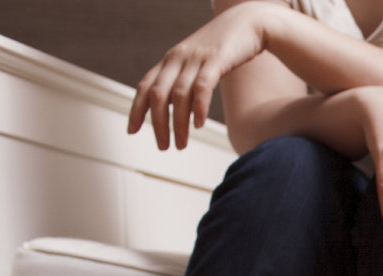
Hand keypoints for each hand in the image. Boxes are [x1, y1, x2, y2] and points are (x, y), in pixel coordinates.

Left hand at [129, 4, 273, 150]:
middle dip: (157, 123)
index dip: (136, 109)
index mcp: (172, 60)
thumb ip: (188, 79)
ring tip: (180, 144)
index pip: (146, 86)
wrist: (250, 22)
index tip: (132, 131)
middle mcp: (178, 58)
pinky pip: (202, 86)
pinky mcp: (216, 60)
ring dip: (177, 124)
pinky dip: (197, 107)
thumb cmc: (227, 46)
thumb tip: (181, 105)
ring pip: (178, 95)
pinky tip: (198, 125)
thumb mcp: (200, 61)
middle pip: (158, 95)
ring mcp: (196, 59)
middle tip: (163, 146)